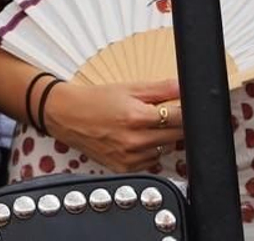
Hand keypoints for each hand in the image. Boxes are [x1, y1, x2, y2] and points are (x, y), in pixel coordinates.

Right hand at [41, 79, 184, 172]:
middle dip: (175, 125)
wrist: (67, 116)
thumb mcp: (129, 88)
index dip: (186, 112)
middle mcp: (134, 141)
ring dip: (164, 139)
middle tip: (166, 114)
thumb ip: (160, 88)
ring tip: (148, 126)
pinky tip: (139, 139)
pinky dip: (150, 151)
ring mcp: (129, 158)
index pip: (178, 119)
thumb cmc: (95, 100)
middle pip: (175, 137)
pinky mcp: (124, 168)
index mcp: (136, 117)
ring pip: (165, 151)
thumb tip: (183, 86)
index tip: (186, 107)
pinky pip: (150, 162)